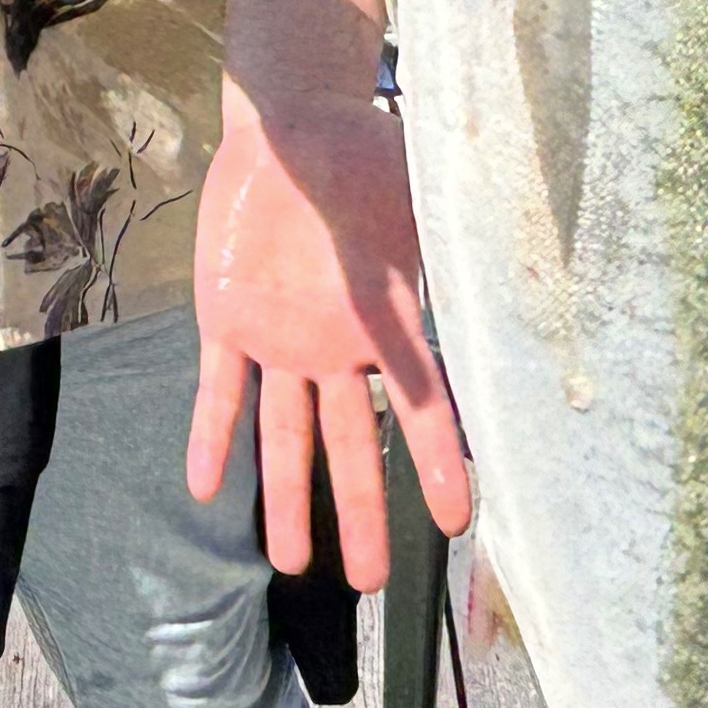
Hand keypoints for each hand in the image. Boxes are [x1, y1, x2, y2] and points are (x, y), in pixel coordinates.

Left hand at [186, 95, 471, 588]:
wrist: (291, 126)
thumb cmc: (361, 155)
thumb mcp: (410, 203)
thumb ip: (436, 255)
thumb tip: (502, 281)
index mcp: (386, 322)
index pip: (421, 407)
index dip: (441, 464)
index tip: (459, 521)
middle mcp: (335, 346)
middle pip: (349, 446)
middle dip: (359, 512)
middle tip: (364, 581)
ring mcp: (280, 339)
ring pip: (285, 435)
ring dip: (286, 498)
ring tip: (289, 562)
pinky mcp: (227, 320)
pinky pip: (219, 392)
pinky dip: (212, 437)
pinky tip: (205, 488)